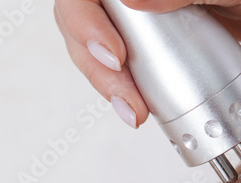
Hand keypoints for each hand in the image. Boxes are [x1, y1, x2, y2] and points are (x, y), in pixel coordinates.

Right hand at [54, 0, 240, 127]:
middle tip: (129, 103)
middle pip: (83, 17)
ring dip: (108, 82)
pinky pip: (126, 61)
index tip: (115, 56)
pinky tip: (145, 110)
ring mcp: (144, 9)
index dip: (86, 22)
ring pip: (98, 42)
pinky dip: (129, 88)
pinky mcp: (157, 36)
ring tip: (135, 114)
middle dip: (95, 64)